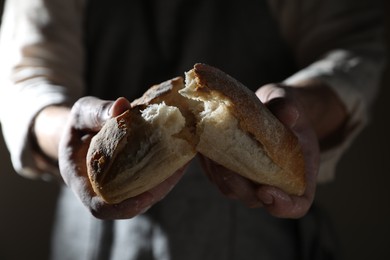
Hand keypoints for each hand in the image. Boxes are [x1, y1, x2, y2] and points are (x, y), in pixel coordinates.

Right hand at [58, 96, 185, 218]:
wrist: (83, 132)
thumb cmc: (80, 123)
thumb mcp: (83, 113)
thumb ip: (97, 112)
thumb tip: (122, 105)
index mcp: (81, 180)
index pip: (99, 206)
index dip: (122, 207)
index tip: (144, 196)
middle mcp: (101, 191)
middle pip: (130, 205)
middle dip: (154, 192)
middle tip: (175, 170)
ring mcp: (119, 188)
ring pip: (145, 195)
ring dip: (166, 182)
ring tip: (182, 160)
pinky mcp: (133, 181)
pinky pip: (151, 183)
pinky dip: (166, 172)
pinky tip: (181, 155)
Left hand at [200, 83, 319, 217]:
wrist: (269, 106)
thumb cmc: (284, 108)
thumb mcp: (289, 102)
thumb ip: (289, 108)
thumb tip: (288, 113)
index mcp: (298, 175)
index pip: (296, 205)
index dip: (282, 205)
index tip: (267, 191)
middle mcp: (272, 183)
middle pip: (255, 199)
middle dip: (239, 187)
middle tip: (226, 167)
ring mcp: (248, 179)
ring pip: (230, 189)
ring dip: (219, 175)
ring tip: (210, 153)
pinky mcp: (228, 170)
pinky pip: (215, 175)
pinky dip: (208, 163)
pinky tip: (202, 144)